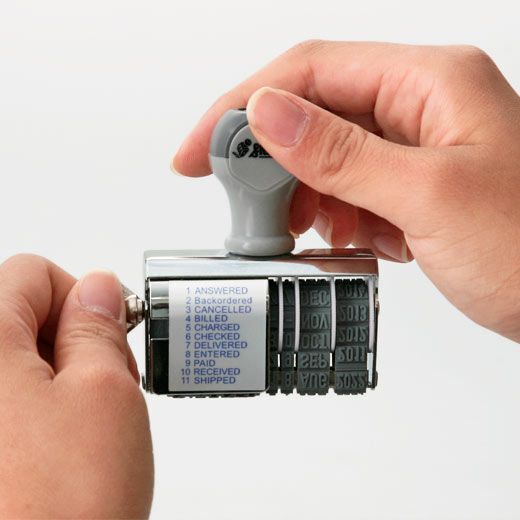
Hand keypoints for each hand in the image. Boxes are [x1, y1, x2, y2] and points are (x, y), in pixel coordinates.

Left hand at [0, 254, 152, 517]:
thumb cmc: (59, 513)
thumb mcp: (106, 393)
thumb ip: (99, 326)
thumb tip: (100, 289)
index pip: (34, 273)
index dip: (82, 299)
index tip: (106, 338)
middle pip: (20, 319)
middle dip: (72, 346)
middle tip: (100, 393)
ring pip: (17, 368)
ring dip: (58, 385)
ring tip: (81, 434)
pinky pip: (8, 409)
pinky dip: (37, 418)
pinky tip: (56, 454)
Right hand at [172, 41, 519, 341]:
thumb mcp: (428, 197)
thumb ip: (341, 153)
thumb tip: (266, 114)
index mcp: (429, 83)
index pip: (310, 71)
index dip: (243, 105)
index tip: (201, 150)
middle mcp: (420, 106)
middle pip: (315, 111)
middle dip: (270, 157)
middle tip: (239, 199)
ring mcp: (416, 148)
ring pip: (329, 155)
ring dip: (303, 192)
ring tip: (299, 228)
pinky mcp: (413, 186)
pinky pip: (352, 187)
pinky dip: (334, 213)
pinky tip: (343, 237)